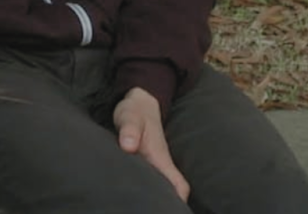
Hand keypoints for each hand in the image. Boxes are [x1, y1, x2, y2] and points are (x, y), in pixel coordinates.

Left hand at [112, 87, 189, 201]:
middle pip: (169, 192)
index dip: (178, 200)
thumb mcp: (130, 117)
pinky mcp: (143, 165)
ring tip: (133, 206)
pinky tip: (129, 195)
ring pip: (158, 187)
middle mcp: (159, 165)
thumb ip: (129, 129)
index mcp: (160, 158)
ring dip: (150, 197)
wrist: (138, 104)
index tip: (169, 208)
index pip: (179, 186)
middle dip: (162, 203)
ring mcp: (152, 166)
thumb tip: (128, 146)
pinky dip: (142, 189)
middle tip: (144, 210)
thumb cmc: (134, 112)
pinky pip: (147, 181)